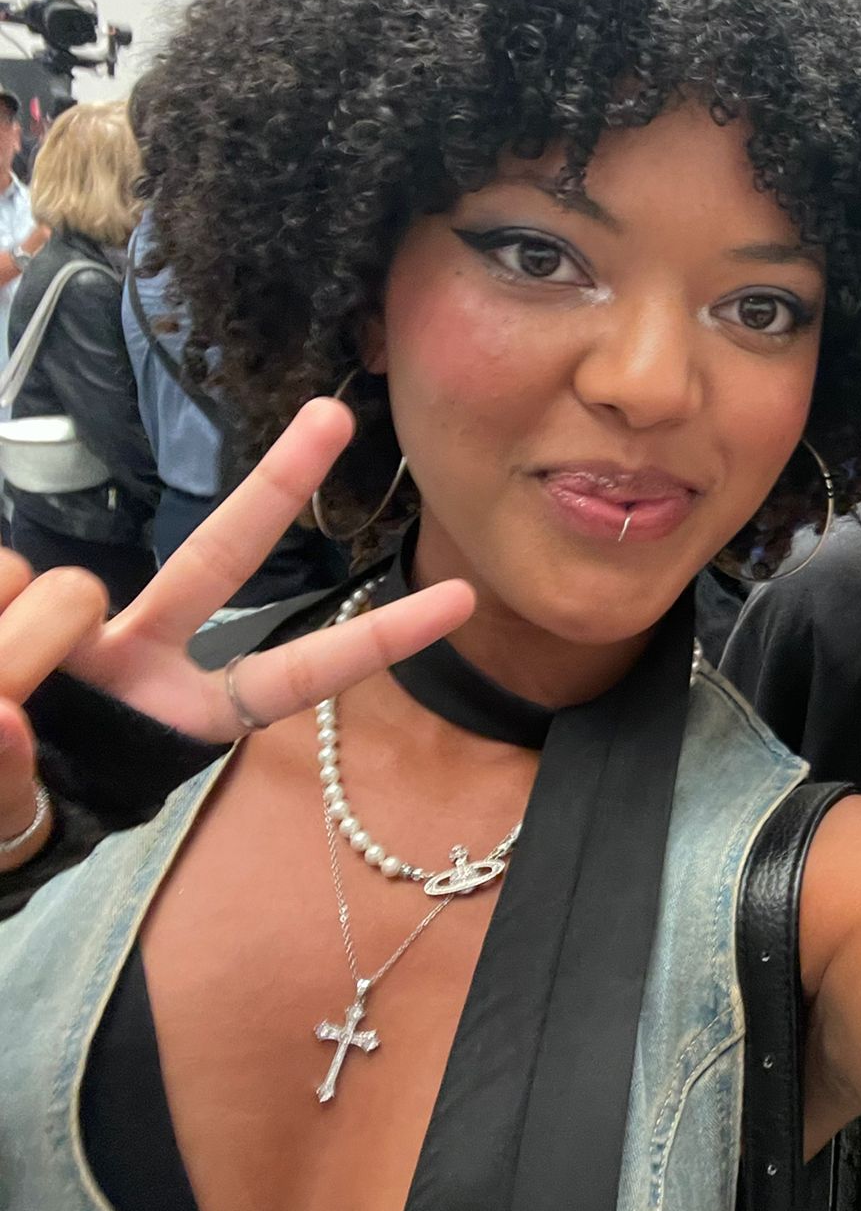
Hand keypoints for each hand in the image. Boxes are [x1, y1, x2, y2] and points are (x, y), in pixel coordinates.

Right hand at [0, 400, 475, 869]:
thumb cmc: (12, 794)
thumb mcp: (44, 795)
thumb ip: (40, 736)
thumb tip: (28, 647)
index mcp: (183, 712)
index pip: (294, 673)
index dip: (378, 640)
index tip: (465, 599)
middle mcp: (145, 653)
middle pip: (222, 553)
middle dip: (277, 483)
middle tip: (337, 414)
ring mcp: (83, 625)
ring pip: (59, 591)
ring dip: (10, 649)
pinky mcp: (15, 585)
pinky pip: (1, 581)